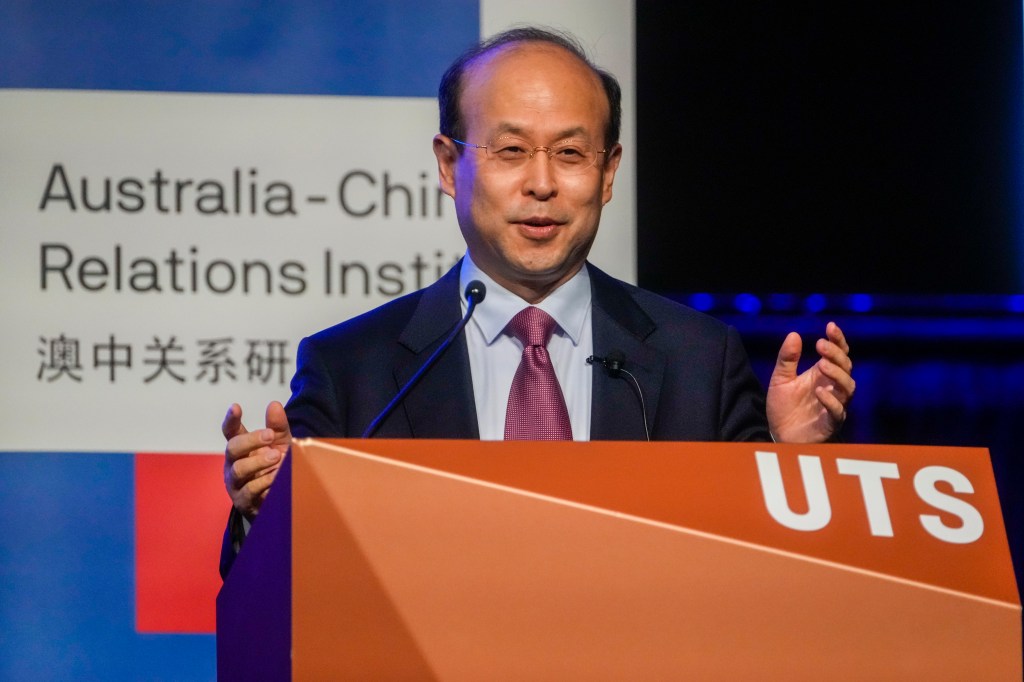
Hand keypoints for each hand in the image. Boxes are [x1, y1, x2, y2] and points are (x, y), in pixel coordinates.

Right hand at [222, 401, 291, 519]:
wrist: (280, 501)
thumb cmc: (276, 468)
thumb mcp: (280, 445)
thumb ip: (277, 426)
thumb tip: (274, 404)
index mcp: (241, 447)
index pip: (230, 431)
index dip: (230, 420)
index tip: (235, 407)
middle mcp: (234, 463)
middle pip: (233, 448)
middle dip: (251, 440)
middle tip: (270, 435)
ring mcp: (236, 483)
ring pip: (239, 469)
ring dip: (258, 462)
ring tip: (277, 457)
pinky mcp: (243, 501)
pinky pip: (249, 490)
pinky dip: (263, 482)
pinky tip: (276, 477)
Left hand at [767, 321, 854, 442]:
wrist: (778, 434)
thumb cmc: (783, 407)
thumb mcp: (780, 379)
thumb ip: (787, 359)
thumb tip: (794, 334)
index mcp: (822, 375)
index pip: (838, 354)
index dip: (838, 340)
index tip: (830, 327)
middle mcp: (833, 388)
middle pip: (846, 367)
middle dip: (836, 354)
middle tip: (820, 345)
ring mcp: (834, 405)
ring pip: (848, 388)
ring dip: (837, 374)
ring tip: (821, 364)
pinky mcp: (831, 423)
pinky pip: (838, 412)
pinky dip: (831, 401)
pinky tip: (819, 392)